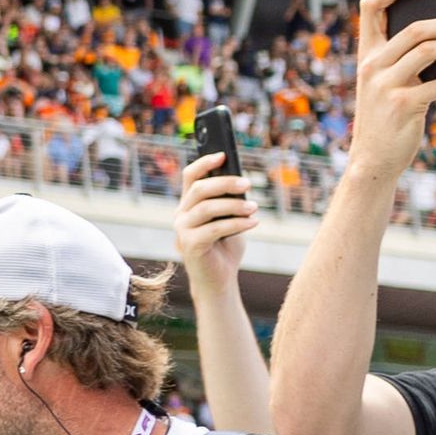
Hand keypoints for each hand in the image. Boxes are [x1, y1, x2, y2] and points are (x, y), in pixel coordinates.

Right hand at [173, 167, 256, 288]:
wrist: (217, 279)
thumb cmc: (224, 247)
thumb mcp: (228, 218)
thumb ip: (228, 202)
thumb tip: (240, 182)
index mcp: (188, 205)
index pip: (190, 176)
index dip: (204, 163)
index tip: (223, 155)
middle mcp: (180, 215)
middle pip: (199, 189)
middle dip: (225, 183)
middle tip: (248, 184)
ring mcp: (182, 230)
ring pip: (207, 207)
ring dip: (235, 205)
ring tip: (254, 207)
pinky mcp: (190, 245)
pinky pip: (214, 228)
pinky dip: (237, 223)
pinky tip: (253, 222)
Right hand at [345, 0, 435, 181]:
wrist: (372, 161)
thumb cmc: (387, 118)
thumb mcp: (387, 84)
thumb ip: (406, 59)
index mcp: (366, 54)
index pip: (371, 7)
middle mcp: (372, 65)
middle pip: (418, 27)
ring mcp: (386, 84)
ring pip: (433, 50)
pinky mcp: (404, 104)